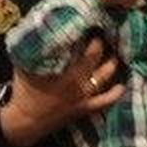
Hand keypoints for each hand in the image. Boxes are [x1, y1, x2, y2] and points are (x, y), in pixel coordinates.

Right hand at [0, 37, 123, 146]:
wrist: (25, 121)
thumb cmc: (24, 91)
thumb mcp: (25, 66)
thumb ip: (35, 49)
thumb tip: (40, 29)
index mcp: (69, 74)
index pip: (91, 52)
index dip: (96, 37)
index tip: (96, 25)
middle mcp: (81, 84)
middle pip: (100, 61)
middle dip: (104, 45)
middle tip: (106, 33)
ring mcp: (85, 97)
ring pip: (106, 77)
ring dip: (112, 64)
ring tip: (115, 51)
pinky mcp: (85, 108)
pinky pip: (106, 101)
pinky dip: (116, 93)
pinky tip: (121, 85)